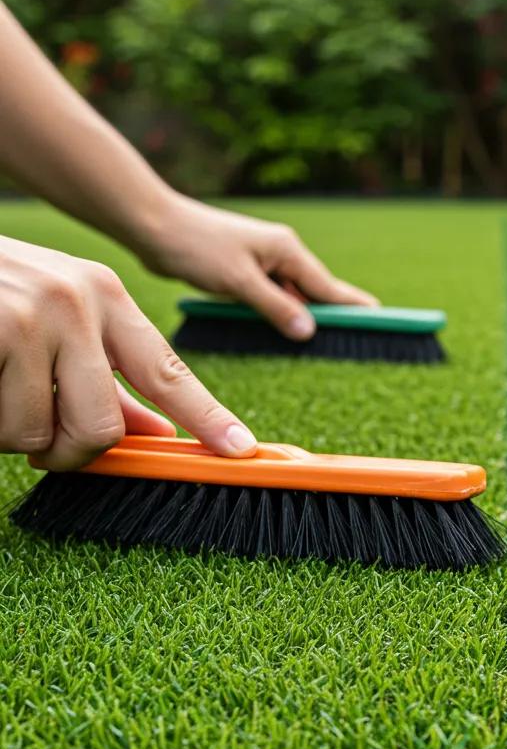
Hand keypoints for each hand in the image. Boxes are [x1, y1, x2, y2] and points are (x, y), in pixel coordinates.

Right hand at [0, 235, 257, 470]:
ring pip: (41, 433)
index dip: (208, 418)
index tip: (242, 450)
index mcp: (106, 295)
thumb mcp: (59, 324)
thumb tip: (161, 435)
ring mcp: (28, 315)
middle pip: (102, 427)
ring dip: (15, 435)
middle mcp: (77, 300)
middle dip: (70, 453)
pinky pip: (0, 423)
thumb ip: (110, 382)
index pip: (169, 371)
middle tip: (48, 445)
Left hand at [132, 194, 378, 340]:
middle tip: (361, 341)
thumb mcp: (239, 282)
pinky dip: (282, 313)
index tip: (383, 320)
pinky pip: (275, 296)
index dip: (357, 307)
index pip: (331, 287)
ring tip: (328, 343)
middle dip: (335, 316)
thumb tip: (309, 330)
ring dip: (305, 317)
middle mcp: (282, 254)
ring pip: (295, 296)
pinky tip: (285, 329)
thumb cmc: (193, 246)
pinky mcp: (247, 270)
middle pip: (318, 292)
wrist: (151, 224)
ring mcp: (265, 262)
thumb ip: (276, 306)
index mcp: (288, 250)